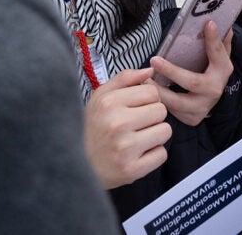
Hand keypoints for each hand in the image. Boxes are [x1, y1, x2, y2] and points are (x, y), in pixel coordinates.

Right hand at [84, 68, 171, 188]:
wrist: (75, 167)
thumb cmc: (91, 129)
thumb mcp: (100, 97)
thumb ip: (125, 78)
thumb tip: (150, 71)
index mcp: (109, 102)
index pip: (152, 92)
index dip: (147, 100)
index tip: (136, 108)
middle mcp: (117, 123)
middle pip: (161, 111)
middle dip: (152, 117)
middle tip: (136, 125)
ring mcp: (125, 148)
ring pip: (165, 131)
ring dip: (155, 135)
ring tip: (137, 139)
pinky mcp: (131, 170)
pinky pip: (161, 154)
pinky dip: (152, 155)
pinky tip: (137, 154)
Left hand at [150, 21, 233, 126]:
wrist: (209, 101)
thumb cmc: (210, 73)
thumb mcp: (218, 57)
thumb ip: (220, 42)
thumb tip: (223, 23)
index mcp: (222, 71)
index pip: (218, 53)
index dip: (213, 39)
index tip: (208, 23)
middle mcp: (214, 90)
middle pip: (192, 81)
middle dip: (171, 71)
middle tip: (154, 59)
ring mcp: (201, 107)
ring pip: (176, 101)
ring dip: (158, 89)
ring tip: (143, 78)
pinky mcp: (190, 118)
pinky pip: (171, 110)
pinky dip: (158, 101)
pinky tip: (146, 93)